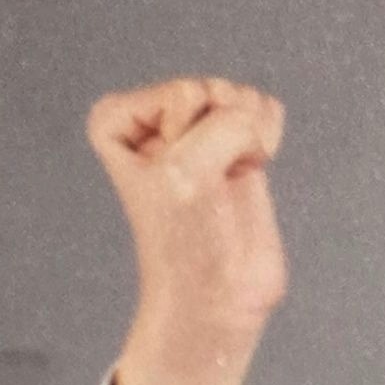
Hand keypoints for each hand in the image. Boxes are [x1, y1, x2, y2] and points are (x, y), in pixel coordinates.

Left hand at [85, 75, 287, 384]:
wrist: (217, 294)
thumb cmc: (185, 241)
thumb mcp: (187, 169)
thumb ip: (225, 119)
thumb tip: (259, 115)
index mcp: (117, 122)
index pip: (178, 91)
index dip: (186, 137)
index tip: (172, 182)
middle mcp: (154, 121)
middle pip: (214, 89)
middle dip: (221, 135)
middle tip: (204, 186)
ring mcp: (198, 130)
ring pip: (243, 96)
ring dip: (247, 139)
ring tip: (225, 180)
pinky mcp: (236, 143)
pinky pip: (267, 109)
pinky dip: (267, 140)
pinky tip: (246, 173)